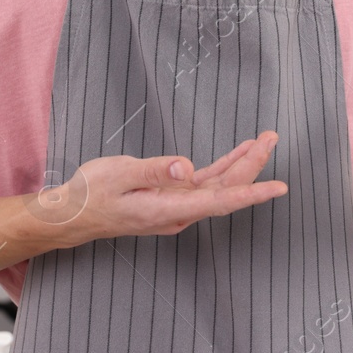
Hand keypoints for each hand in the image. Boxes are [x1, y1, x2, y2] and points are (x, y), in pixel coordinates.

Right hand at [59, 131, 285, 242]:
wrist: (73, 215)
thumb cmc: (91, 193)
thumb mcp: (118, 173)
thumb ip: (154, 170)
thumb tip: (188, 168)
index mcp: (167, 209)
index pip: (220, 201)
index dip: (252, 193)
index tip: (279, 187)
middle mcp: (178, 213)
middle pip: (226, 191)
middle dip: (253, 165)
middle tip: (271, 137)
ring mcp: (176, 208)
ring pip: (219, 187)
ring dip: (242, 164)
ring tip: (264, 141)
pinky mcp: (171, 200)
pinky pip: (206, 185)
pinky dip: (224, 168)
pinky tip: (238, 154)